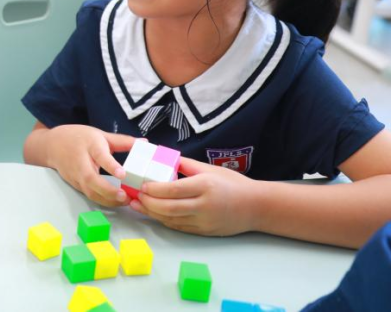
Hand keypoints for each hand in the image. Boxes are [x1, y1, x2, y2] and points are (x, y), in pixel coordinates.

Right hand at [44, 125, 133, 206]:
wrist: (51, 145)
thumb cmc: (78, 138)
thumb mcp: (100, 134)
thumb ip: (122, 141)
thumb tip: (145, 143)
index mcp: (90, 145)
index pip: (100, 156)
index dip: (111, 166)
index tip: (123, 174)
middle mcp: (81, 162)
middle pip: (91, 179)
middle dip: (108, 190)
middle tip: (124, 195)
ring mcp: (76, 176)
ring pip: (90, 192)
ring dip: (107, 199)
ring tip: (125, 201)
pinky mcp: (75, 185)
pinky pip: (89, 195)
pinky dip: (103, 200)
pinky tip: (116, 201)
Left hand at [130, 156, 258, 235]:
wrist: (256, 207)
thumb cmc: (232, 184)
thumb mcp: (210, 169)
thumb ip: (185, 164)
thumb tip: (162, 158)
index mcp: (204, 186)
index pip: (172, 190)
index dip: (153, 189)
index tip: (141, 185)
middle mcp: (203, 206)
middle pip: (168, 208)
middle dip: (148, 202)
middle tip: (134, 195)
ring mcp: (204, 221)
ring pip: (171, 220)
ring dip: (151, 213)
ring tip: (137, 205)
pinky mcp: (204, 232)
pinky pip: (179, 227)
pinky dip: (164, 220)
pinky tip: (154, 214)